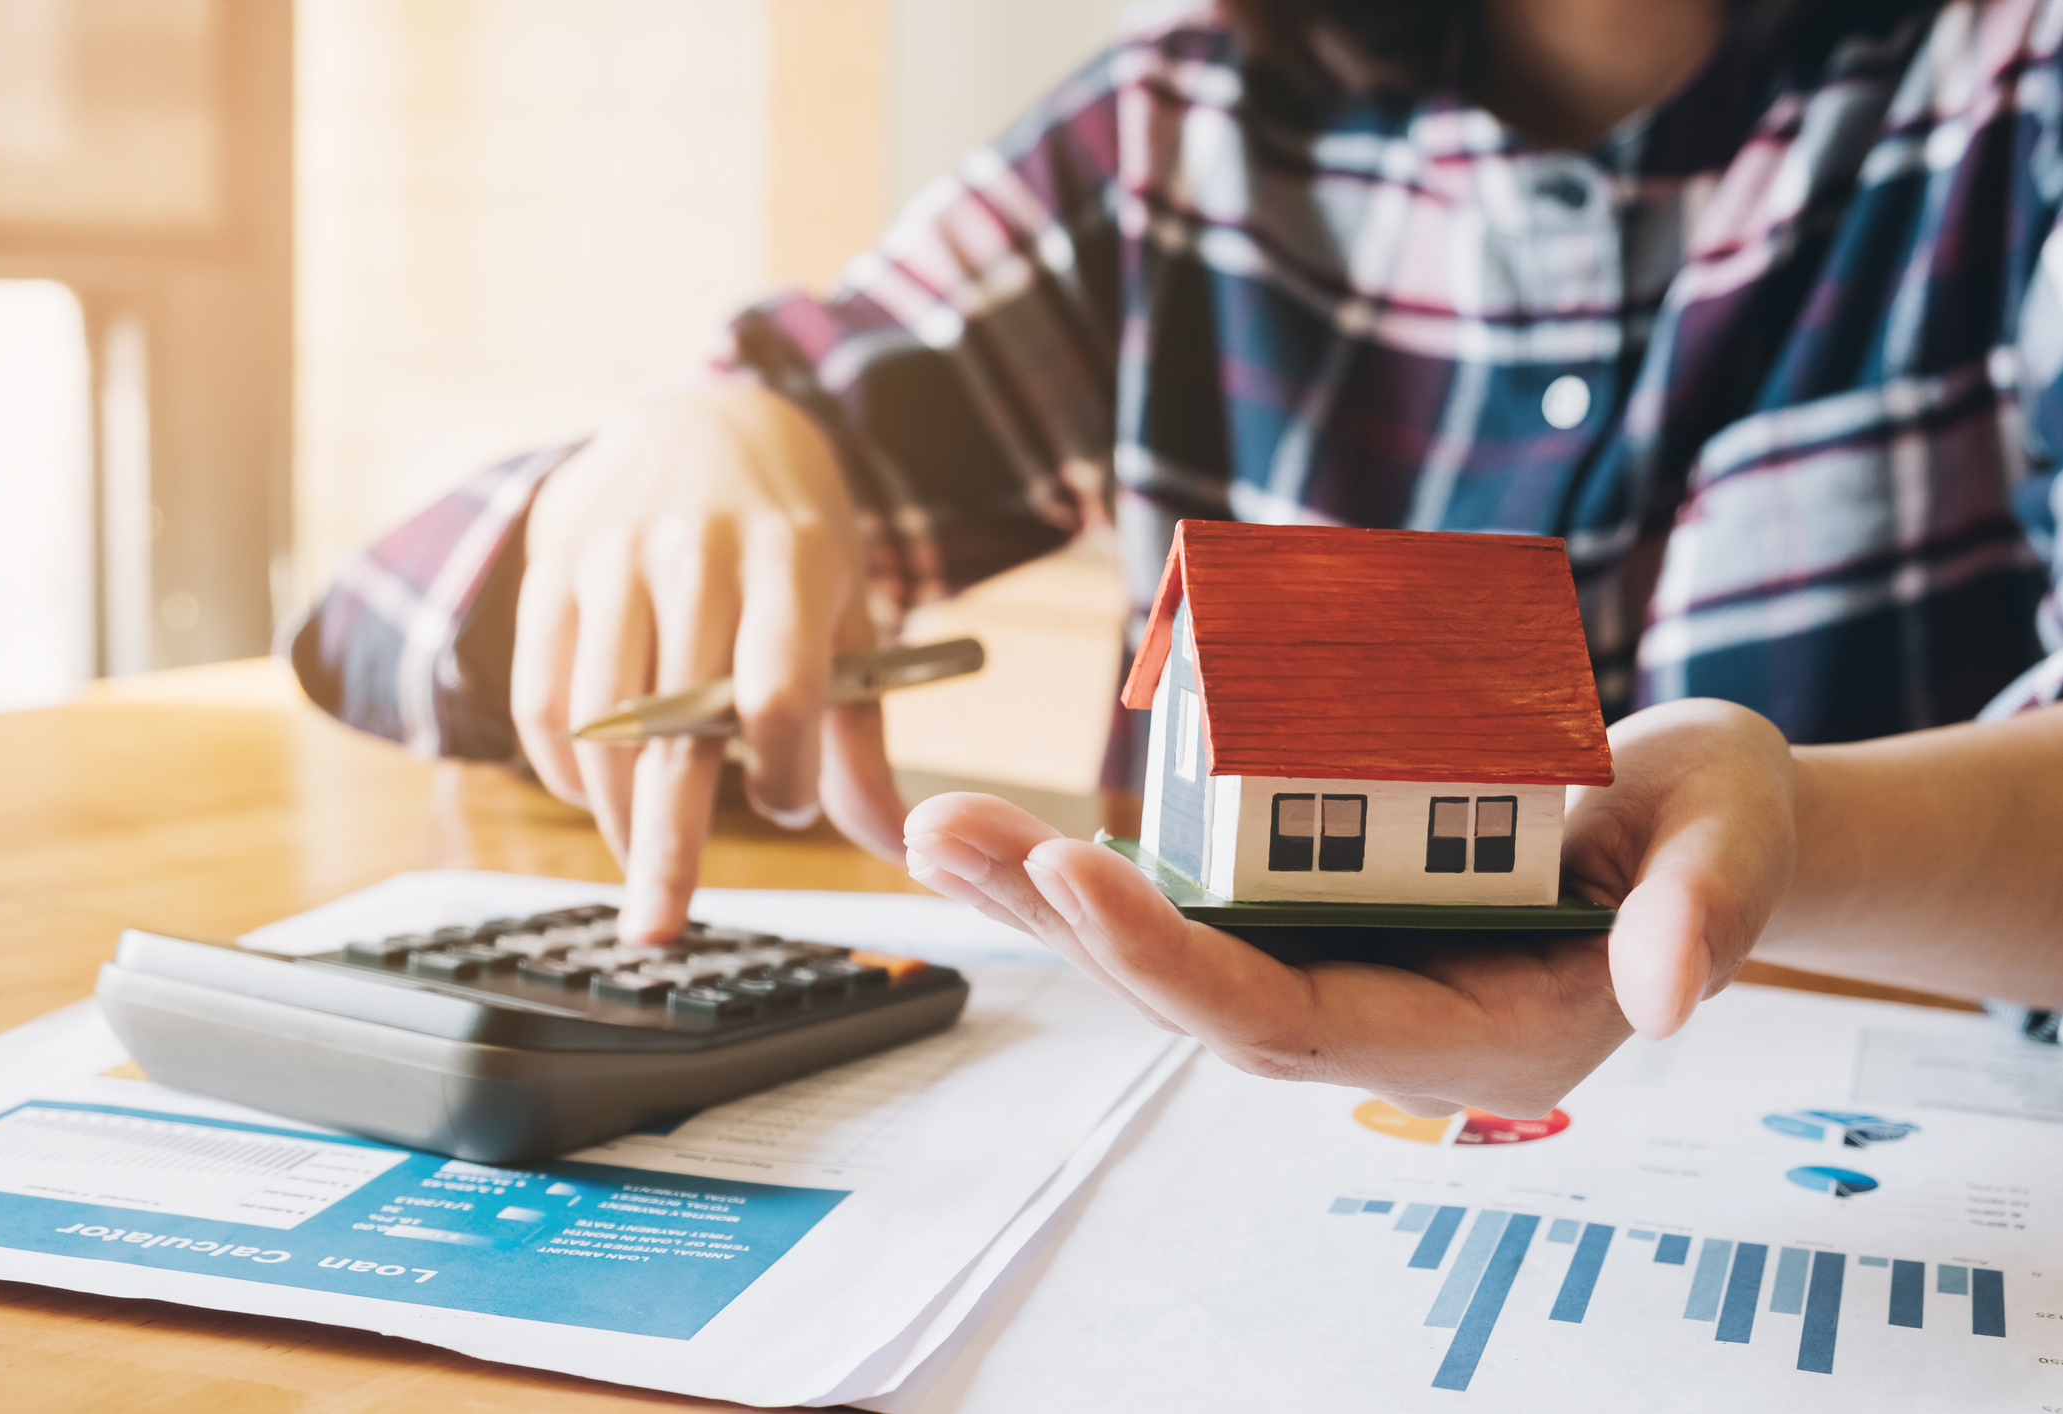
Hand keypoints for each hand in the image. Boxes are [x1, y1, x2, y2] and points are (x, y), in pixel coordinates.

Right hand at [512, 379, 906, 941]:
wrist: (707, 417)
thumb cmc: (794, 537)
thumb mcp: (847, 613)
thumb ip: (859, 734)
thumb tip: (893, 848)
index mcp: (789, 559)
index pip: (777, 694)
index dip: (782, 773)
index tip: (788, 803)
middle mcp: (694, 554)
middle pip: (673, 728)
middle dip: (664, 841)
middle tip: (658, 928)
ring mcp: (613, 559)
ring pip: (597, 723)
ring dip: (613, 812)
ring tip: (641, 855)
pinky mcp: (551, 570)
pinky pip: (541, 697)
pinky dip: (563, 767)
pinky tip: (595, 794)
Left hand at [899, 698, 1796, 1116]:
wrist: (1695, 818)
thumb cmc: (1715, 825)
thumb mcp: (1735, 842)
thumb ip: (1708, 913)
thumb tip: (1668, 993)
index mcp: (1475, 1034)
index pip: (1295, 1024)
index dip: (1177, 961)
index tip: (1080, 875)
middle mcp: (1388, 1019)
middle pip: (1197, 998)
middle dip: (1068, 926)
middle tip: (948, 836)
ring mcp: (1347, 969)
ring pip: (1176, 958)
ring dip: (1053, 902)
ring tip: (941, 832)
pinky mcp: (1322, 911)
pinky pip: (1197, 905)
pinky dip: (1102, 873)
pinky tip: (1011, 833)